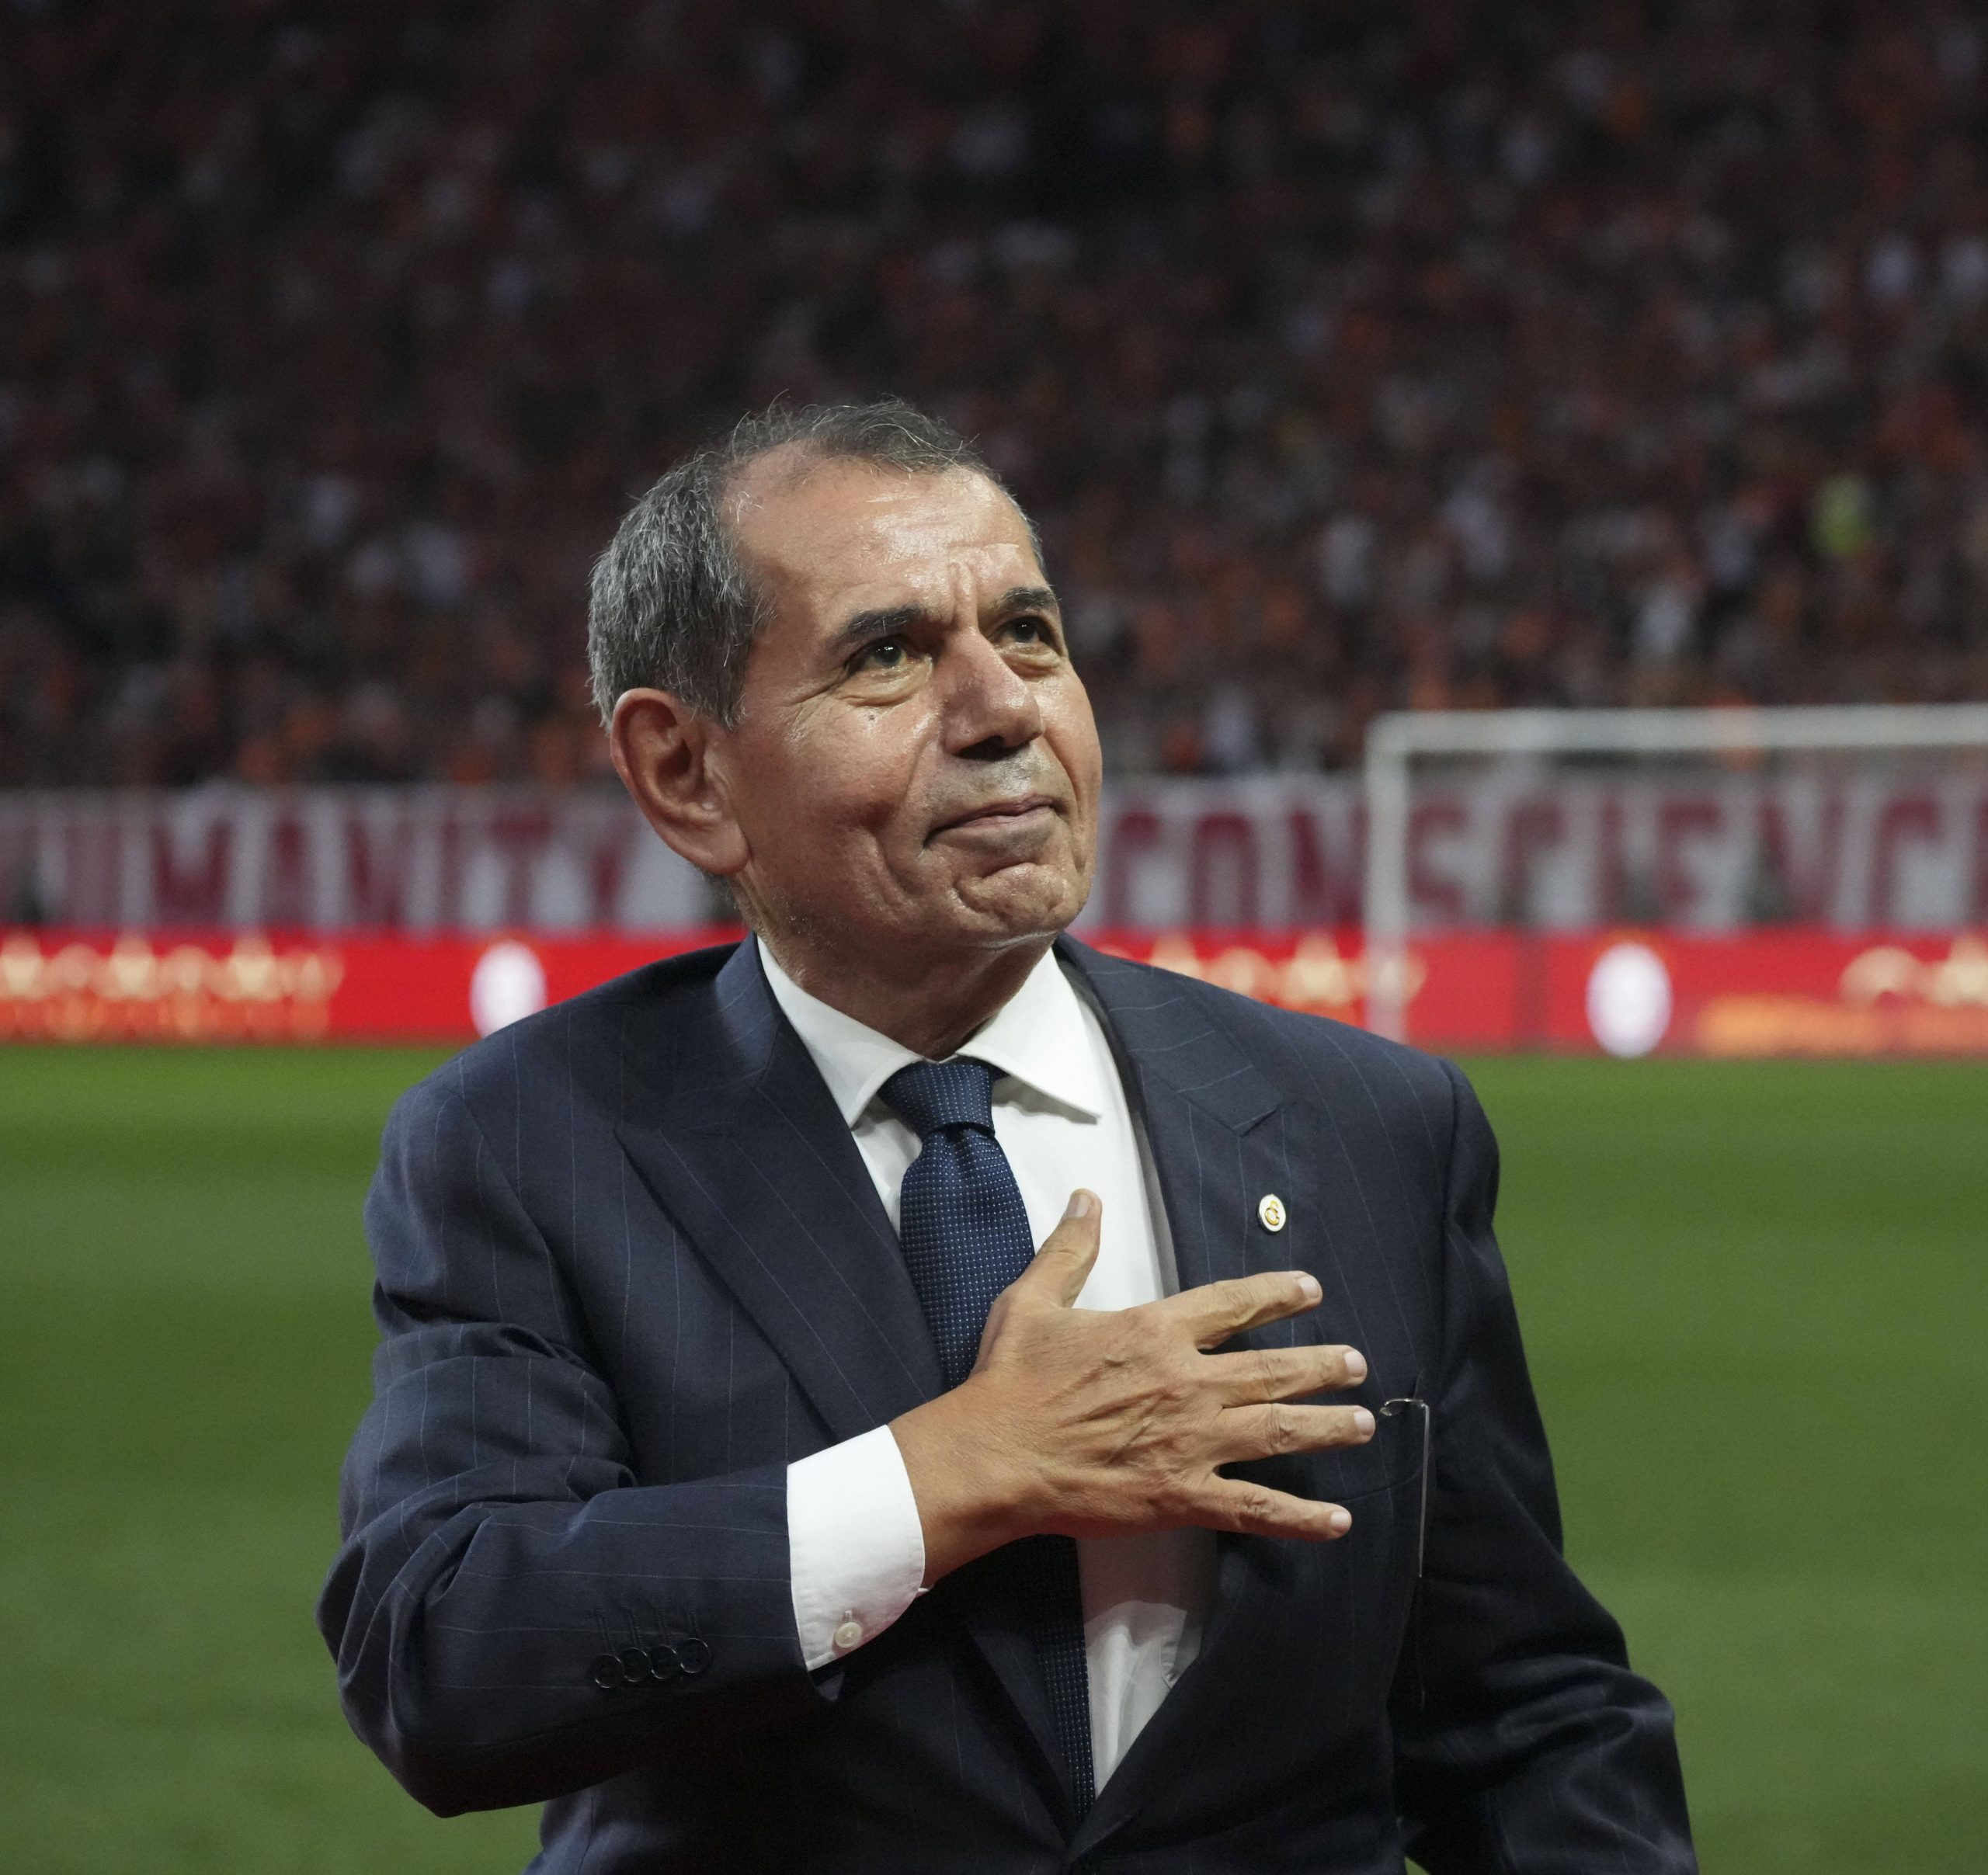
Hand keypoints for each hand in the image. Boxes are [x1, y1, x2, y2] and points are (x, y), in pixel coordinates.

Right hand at [890, 1190, 1371, 1583]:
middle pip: (1272, 1369)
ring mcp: (1190, 1443)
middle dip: (1321, 1366)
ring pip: (1278, 1431)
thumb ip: (1069, 1249)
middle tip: (1357, 1365)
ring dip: (1326, 1428)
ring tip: (1363, 1424)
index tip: (1310, 1290)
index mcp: (1155, 1332)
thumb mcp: (1033, 1300)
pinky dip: (1299, 1518)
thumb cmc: (1011, 1379)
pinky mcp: (1181, 1497)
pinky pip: (1254, 1508)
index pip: (1232, 1305)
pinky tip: (1337, 1522)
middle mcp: (1187, 1383)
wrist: (994, 1457)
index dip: (1276, 1294)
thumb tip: (1088, 1198)